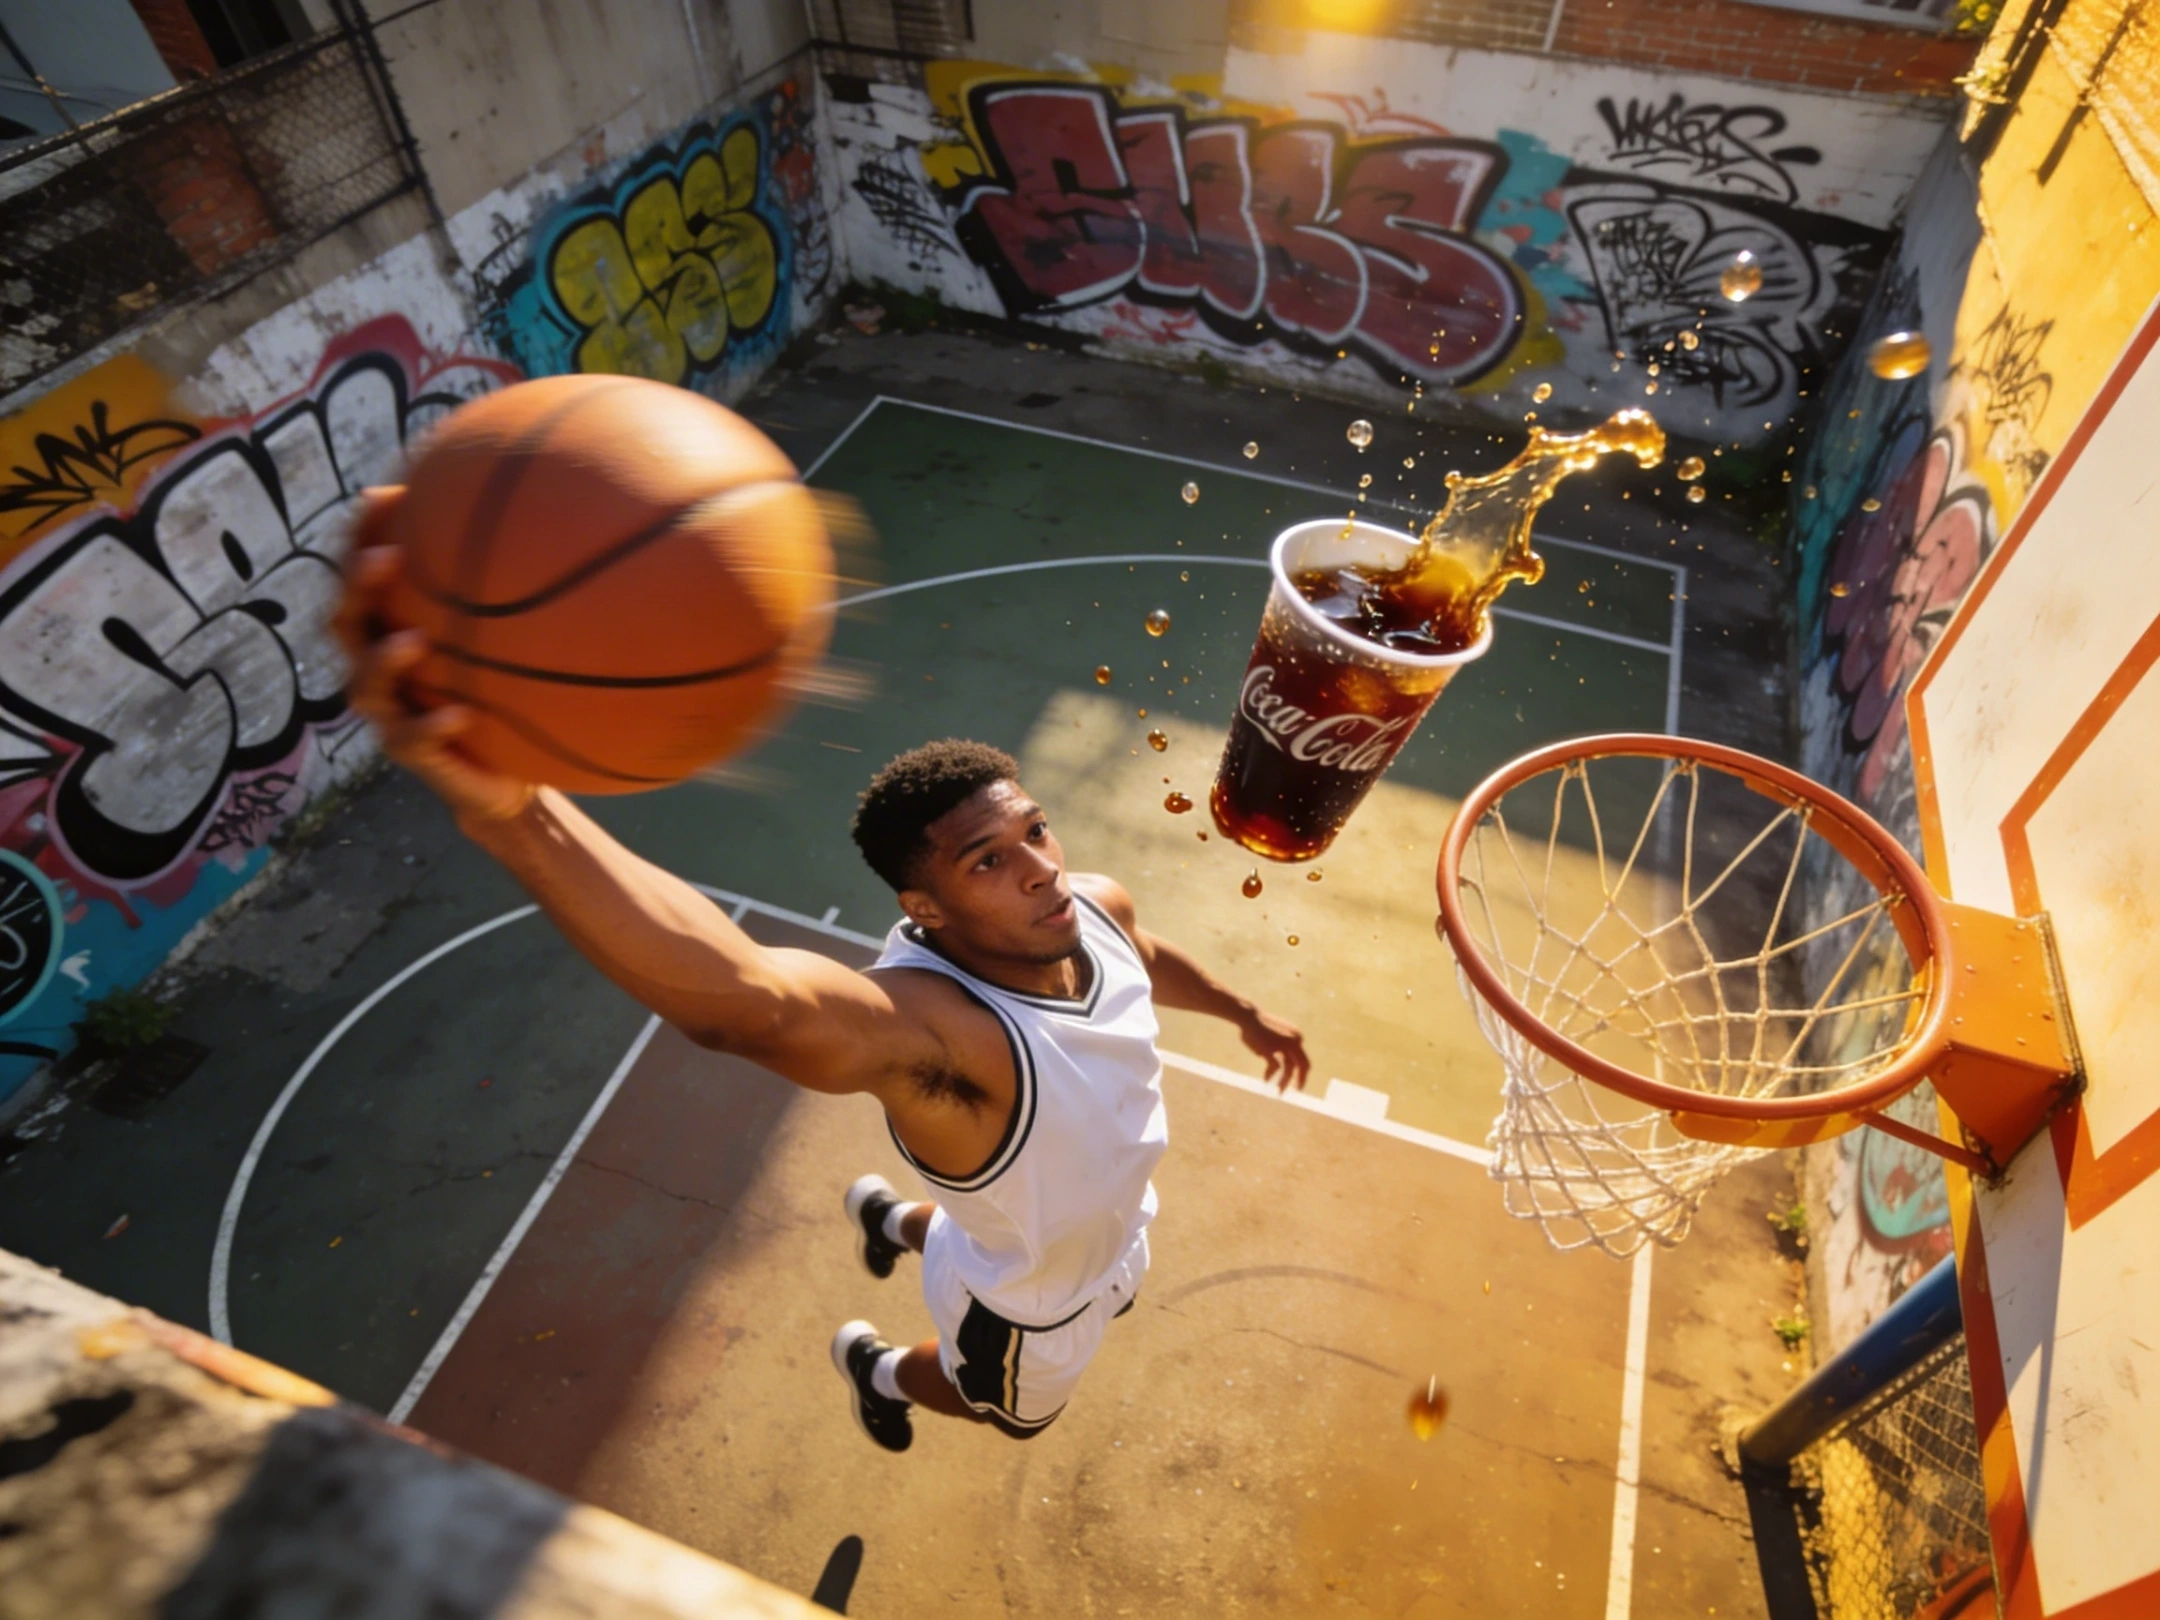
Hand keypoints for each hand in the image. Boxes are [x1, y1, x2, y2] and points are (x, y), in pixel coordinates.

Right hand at [334, 490, 537, 826]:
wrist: (505, 776)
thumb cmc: (504, 694)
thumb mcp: (510, 642)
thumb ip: (516, 591)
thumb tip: (559, 521)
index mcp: (390, 629)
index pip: (364, 576)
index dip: (361, 537)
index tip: (384, 497)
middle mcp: (378, 666)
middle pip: (343, 620)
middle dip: (356, 587)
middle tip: (386, 559)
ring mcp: (389, 712)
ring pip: (366, 683)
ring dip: (384, 660)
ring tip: (411, 642)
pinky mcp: (412, 754)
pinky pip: (413, 740)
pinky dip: (432, 725)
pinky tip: (460, 715)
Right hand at [1238, 1007, 1310, 1093]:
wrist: (1249, 1017)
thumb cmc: (1259, 1027)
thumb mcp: (1278, 1036)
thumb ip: (1282, 1049)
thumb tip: (1278, 1066)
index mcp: (1297, 1037)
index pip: (1304, 1060)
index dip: (1301, 1073)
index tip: (1295, 1082)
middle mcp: (1294, 1041)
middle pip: (1302, 1066)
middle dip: (1300, 1080)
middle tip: (1296, 1090)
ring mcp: (1283, 1045)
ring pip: (1289, 1069)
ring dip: (1284, 1082)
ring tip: (1279, 1091)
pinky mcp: (1271, 1049)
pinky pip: (1275, 1067)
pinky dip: (1270, 1075)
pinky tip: (1266, 1080)